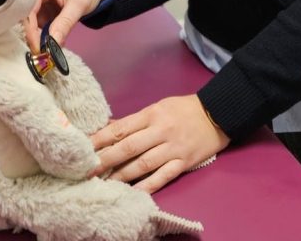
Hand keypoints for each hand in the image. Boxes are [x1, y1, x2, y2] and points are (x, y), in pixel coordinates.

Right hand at [23, 0, 105, 52]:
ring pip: (33, 24)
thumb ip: (65, 22)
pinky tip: (52, 45)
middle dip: (33, 35)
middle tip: (41, 53)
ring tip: (48, 51)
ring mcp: (40, 3)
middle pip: (27, 17)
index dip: (30, 28)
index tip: (37, 46)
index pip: (28, 8)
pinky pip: (40, 26)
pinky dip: (46, 36)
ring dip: (39, 38)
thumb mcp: (78, 4)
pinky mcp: (45, 11)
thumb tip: (52, 43)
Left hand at [90, 94, 229, 193]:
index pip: (121, 127)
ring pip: (143, 164)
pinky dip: (148, 186)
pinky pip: (163, 176)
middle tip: (87, 170)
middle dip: (106, 159)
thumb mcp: (158, 107)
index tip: (84, 147)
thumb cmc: (183, 109)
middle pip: (128, 147)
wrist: (217, 114)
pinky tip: (134, 193)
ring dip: (122, 175)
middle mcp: (160, 131)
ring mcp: (172, 148)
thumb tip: (109, 128)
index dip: (101, 138)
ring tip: (105, 183)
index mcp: (152, 114)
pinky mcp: (183, 162)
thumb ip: (136, 120)